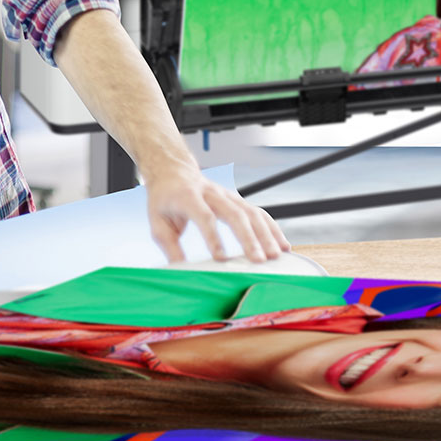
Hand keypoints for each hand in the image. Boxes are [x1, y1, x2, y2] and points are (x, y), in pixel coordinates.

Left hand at [144, 169, 289, 262]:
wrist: (173, 172)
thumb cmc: (164, 200)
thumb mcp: (157, 221)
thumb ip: (169, 245)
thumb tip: (180, 269)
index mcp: (187, 196)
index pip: (204, 216)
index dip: (213, 237)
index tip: (220, 258)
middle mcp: (211, 193)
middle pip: (234, 214)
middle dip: (249, 238)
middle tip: (259, 260)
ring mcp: (227, 195)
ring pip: (251, 212)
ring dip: (266, 234)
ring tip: (275, 256)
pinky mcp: (237, 200)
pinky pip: (258, 212)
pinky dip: (272, 228)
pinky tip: (282, 245)